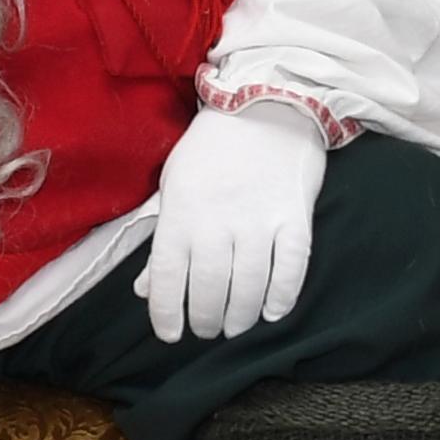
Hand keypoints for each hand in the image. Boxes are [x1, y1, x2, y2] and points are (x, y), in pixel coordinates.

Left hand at [138, 101, 328, 344]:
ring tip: (235, 326)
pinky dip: (282, 296)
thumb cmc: (211, 148)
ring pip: (249, 287)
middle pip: (208, 289)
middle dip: (205, 320)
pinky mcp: (294, 218)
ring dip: (241, 317)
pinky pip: (290, 269)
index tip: (169, 335)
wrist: (264, 105)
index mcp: (179, 215)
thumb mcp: (173, 187)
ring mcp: (258, 222)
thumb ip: (162, 239)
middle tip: (206, 330)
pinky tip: (273, 312)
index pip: (166, 278)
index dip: (165, 313)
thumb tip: (144, 288)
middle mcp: (216, 223)